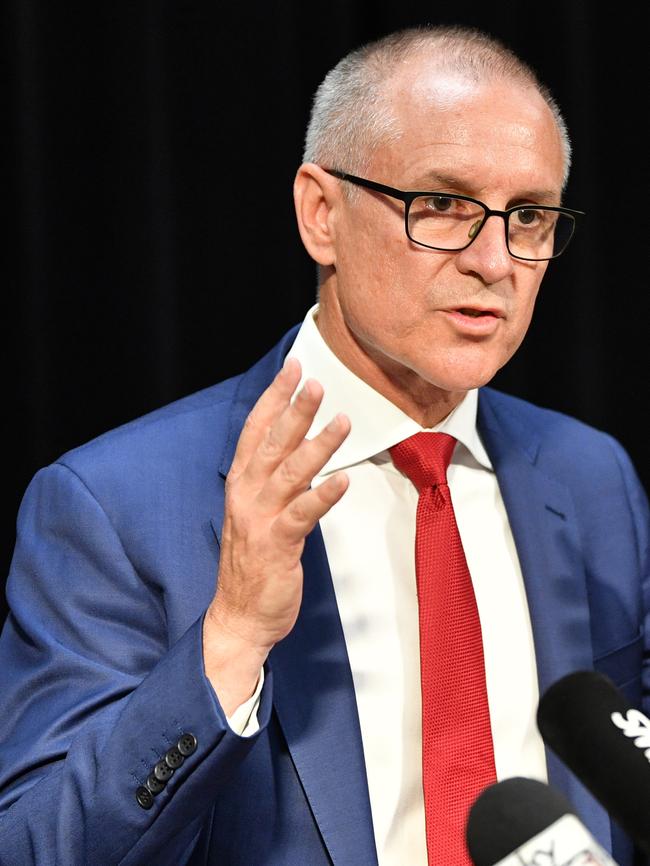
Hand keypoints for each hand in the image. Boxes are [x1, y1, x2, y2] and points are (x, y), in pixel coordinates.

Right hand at [202, 356, 349, 713]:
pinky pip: (302, 515)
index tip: (294, 368)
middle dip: (294, 410)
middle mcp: (246, 495)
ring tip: (341, 420)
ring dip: (316, 446)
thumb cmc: (252, 561)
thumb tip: (299, 446)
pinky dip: (322, 497)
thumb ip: (274, 478)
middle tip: (316, 382)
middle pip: (271, 444)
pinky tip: (343, 480)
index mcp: (241, 483)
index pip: (256, 430)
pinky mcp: (276, 546)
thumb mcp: (256, 511)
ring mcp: (259, 520)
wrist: (238, 616)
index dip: (274, 397)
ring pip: (289, 474)